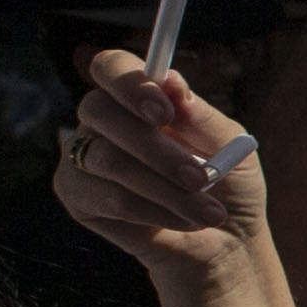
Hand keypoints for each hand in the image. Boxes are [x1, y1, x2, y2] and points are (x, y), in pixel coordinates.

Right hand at [55, 50, 266, 285]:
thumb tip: (171, 81)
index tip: (163, 111)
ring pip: (108, 160)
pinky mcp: (76, 194)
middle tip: (201, 177)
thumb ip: (200, 116)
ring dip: (165, 189)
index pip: (111, 66)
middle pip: (100, 110)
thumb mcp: (230, 145)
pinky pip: (109, 198)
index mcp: (138, 96)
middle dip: (156, 149)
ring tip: (208, 211)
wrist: (225, 239)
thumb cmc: (228, 182)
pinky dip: (154, 212)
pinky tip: (184, 222)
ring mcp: (83, 155)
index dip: (129, 84)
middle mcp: (103, 120)